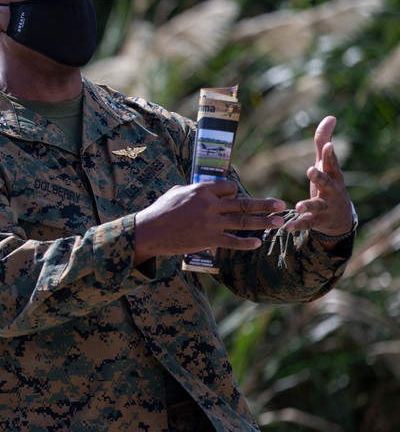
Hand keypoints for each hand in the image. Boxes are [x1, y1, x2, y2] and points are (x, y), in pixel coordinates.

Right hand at [134, 180, 284, 264]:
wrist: (149, 231)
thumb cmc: (159, 210)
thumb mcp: (175, 192)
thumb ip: (191, 190)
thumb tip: (197, 188)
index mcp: (202, 190)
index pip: (229, 188)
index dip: (234, 192)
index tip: (237, 198)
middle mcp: (210, 205)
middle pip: (243, 203)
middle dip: (264, 204)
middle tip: (281, 204)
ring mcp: (211, 223)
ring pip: (243, 221)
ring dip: (263, 221)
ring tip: (278, 222)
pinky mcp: (208, 239)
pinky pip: (232, 241)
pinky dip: (246, 243)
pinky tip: (257, 243)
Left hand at [282, 116, 353, 236]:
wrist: (341, 219)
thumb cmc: (330, 184)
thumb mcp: (328, 164)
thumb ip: (324, 141)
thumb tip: (330, 117)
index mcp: (332, 175)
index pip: (331, 162)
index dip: (330, 153)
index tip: (329, 145)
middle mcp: (331, 190)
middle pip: (326, 182)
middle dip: (319, 176)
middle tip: (310, 169)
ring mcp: (325, 206)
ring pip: (317, 206)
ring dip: (307, 205)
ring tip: (298, 206)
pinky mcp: (317, 221)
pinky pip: (306, 224)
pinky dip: (297, 225)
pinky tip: (287, 227)